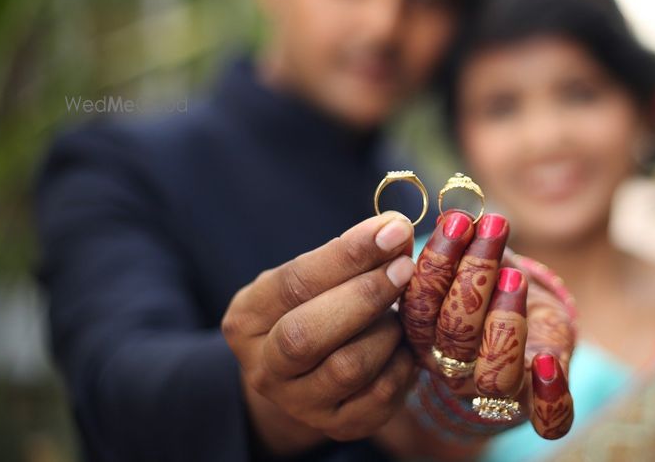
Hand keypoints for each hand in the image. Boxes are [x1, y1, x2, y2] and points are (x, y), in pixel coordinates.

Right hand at [221, 213, 417, 451]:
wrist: (307, 374)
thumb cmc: (314, 307)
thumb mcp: (317, 277)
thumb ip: (351, 254)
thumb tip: (397, 229)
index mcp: (248, 318)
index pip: (294, 283)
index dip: (348, 255)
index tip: (392, 231)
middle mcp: (264, 367)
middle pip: (307, 334)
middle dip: (364, 296)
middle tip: (405, 268)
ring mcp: (299, 403)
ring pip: (347, 368)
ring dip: (387, 331)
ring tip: (402, 311)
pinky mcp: (339, 425)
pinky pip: (380, 396)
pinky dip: (403, 363)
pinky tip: (407, 343)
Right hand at [400, 211, 574, 439]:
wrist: (527, 333)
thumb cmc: (492, 292)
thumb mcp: (474, 265)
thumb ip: (461, 245)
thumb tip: (456, 213)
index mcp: (426, 337)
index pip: (419, 307)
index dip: (436, 263)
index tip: (458, 220)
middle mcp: (454, 369)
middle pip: (453, 335)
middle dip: (472, 274)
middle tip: (492, 227)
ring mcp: (497, 391)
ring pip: (494, 374)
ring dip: (503, 322)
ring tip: (514, 274)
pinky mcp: (539, 402)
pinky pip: (546, 419)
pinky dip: (550, 397)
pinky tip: (549, 363)